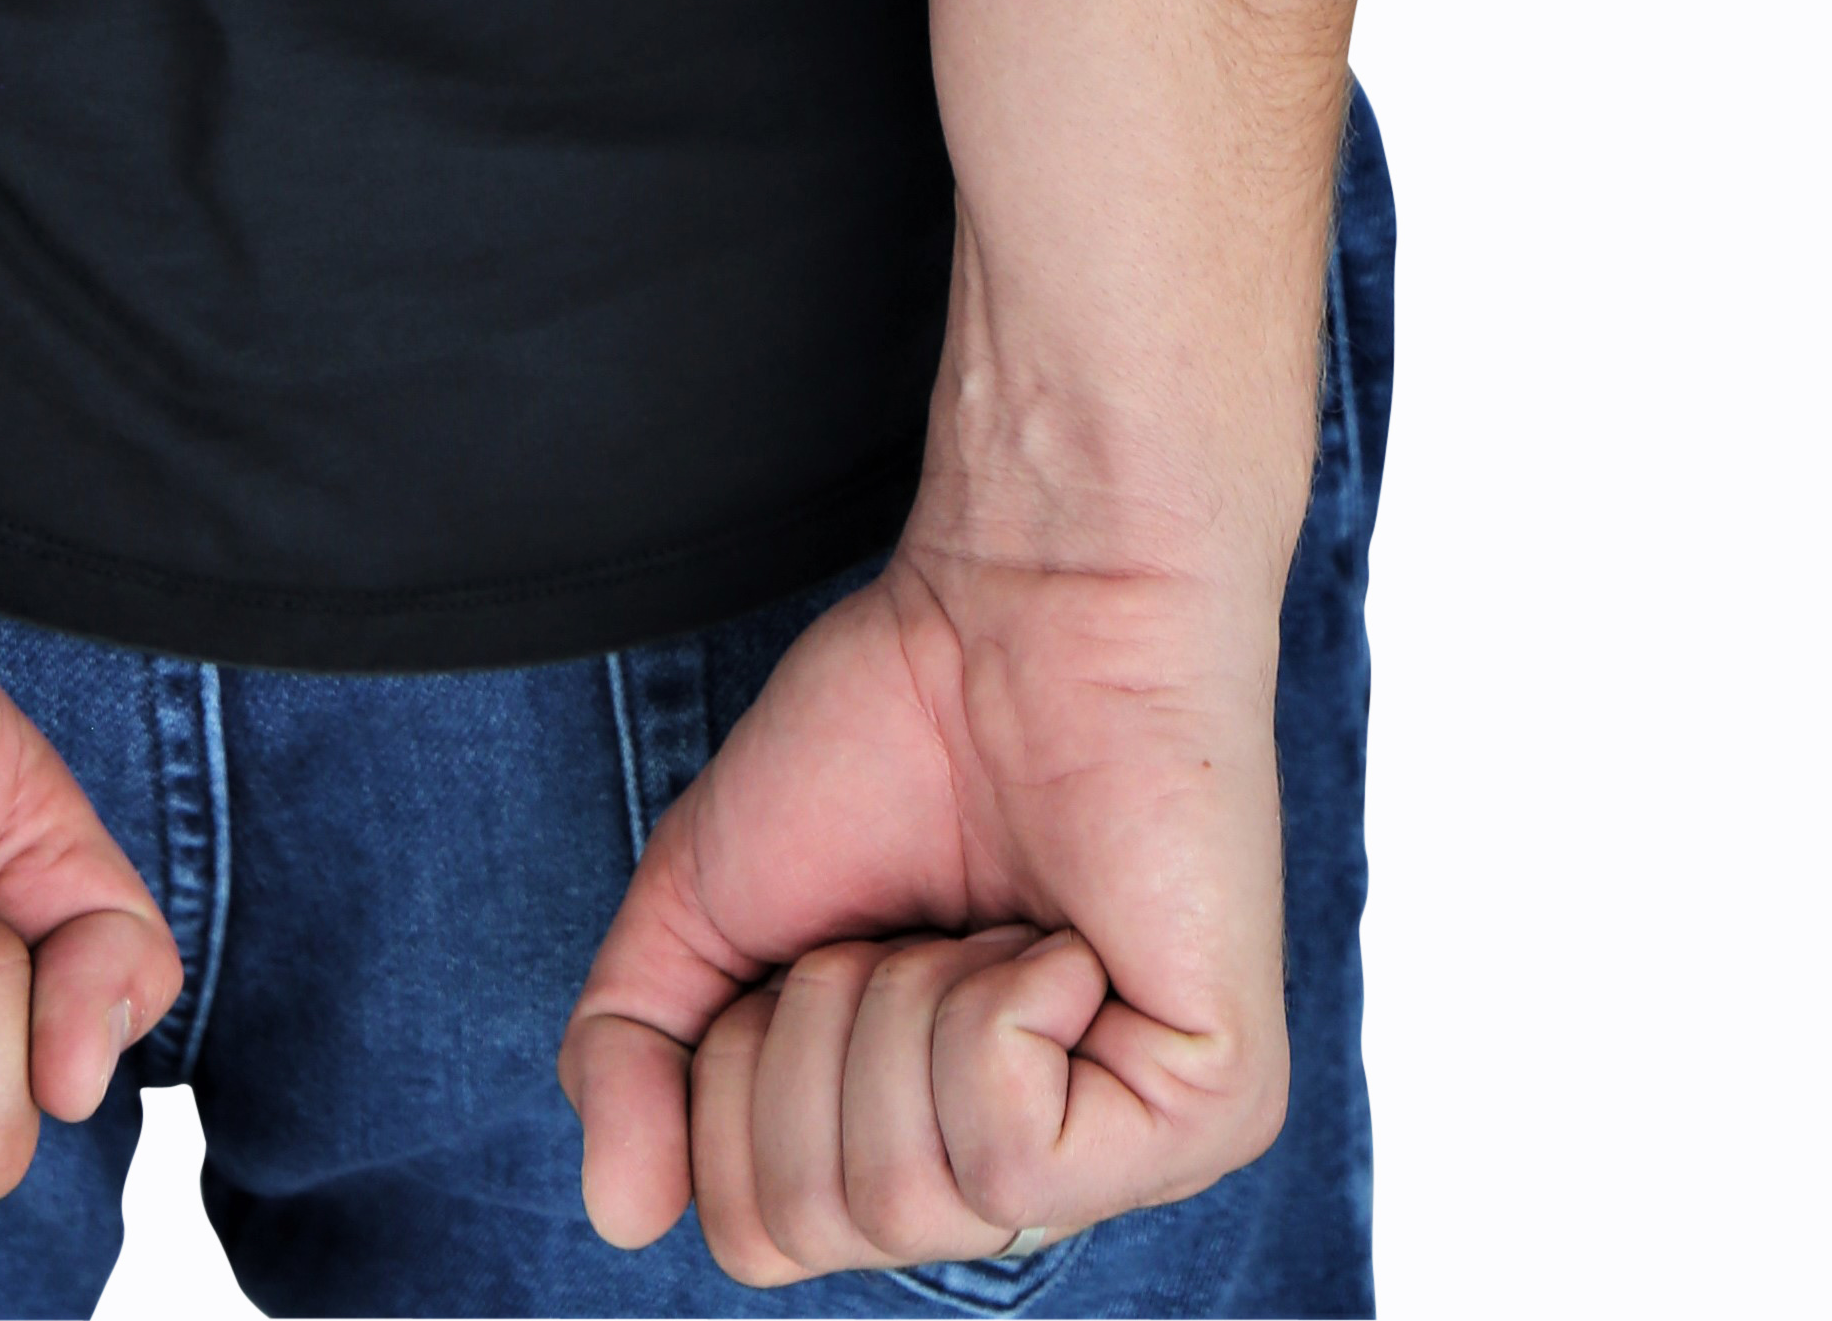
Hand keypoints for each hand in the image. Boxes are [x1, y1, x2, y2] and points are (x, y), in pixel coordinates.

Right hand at [558, 538, 1288, 1285]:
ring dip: (903, 1006)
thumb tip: (618, 1212)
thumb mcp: (707, 900)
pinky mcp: (1213, 1117)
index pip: (758, 1231)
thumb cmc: (890, 728)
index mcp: (920, 1145)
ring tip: (985, 916)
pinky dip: (996, 1011)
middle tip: (903, 919)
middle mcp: (1025, 1180)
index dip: (740, 1066)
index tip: (826, 933)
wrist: (1030, 600)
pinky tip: (1057, 935)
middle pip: (815, 1220)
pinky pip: (1016, 1156)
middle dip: (816, 1028)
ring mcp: (1128, 1159)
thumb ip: (631, 1056)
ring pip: (910, 1192)